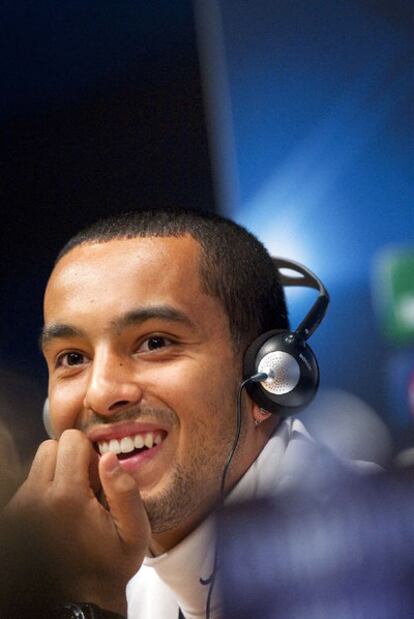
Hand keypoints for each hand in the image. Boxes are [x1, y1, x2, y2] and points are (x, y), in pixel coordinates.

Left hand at [5, 430, 149, 614]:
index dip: (90, 453)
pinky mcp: (13, 514)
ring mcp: (20, 507)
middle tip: (86, 487)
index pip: (71, 440)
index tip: (98, 479)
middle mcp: (36, 498)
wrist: (80, 599)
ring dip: (57, 472)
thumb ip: (125, 491)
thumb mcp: (134, 532)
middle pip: (51, 446)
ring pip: (39, 462)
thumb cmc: (111, 565)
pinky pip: (31, 482)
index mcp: (66, 498)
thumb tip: (108, 456)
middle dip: (71, 458)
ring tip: (73, 500)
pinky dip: (46, 489)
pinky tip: (60, 513)